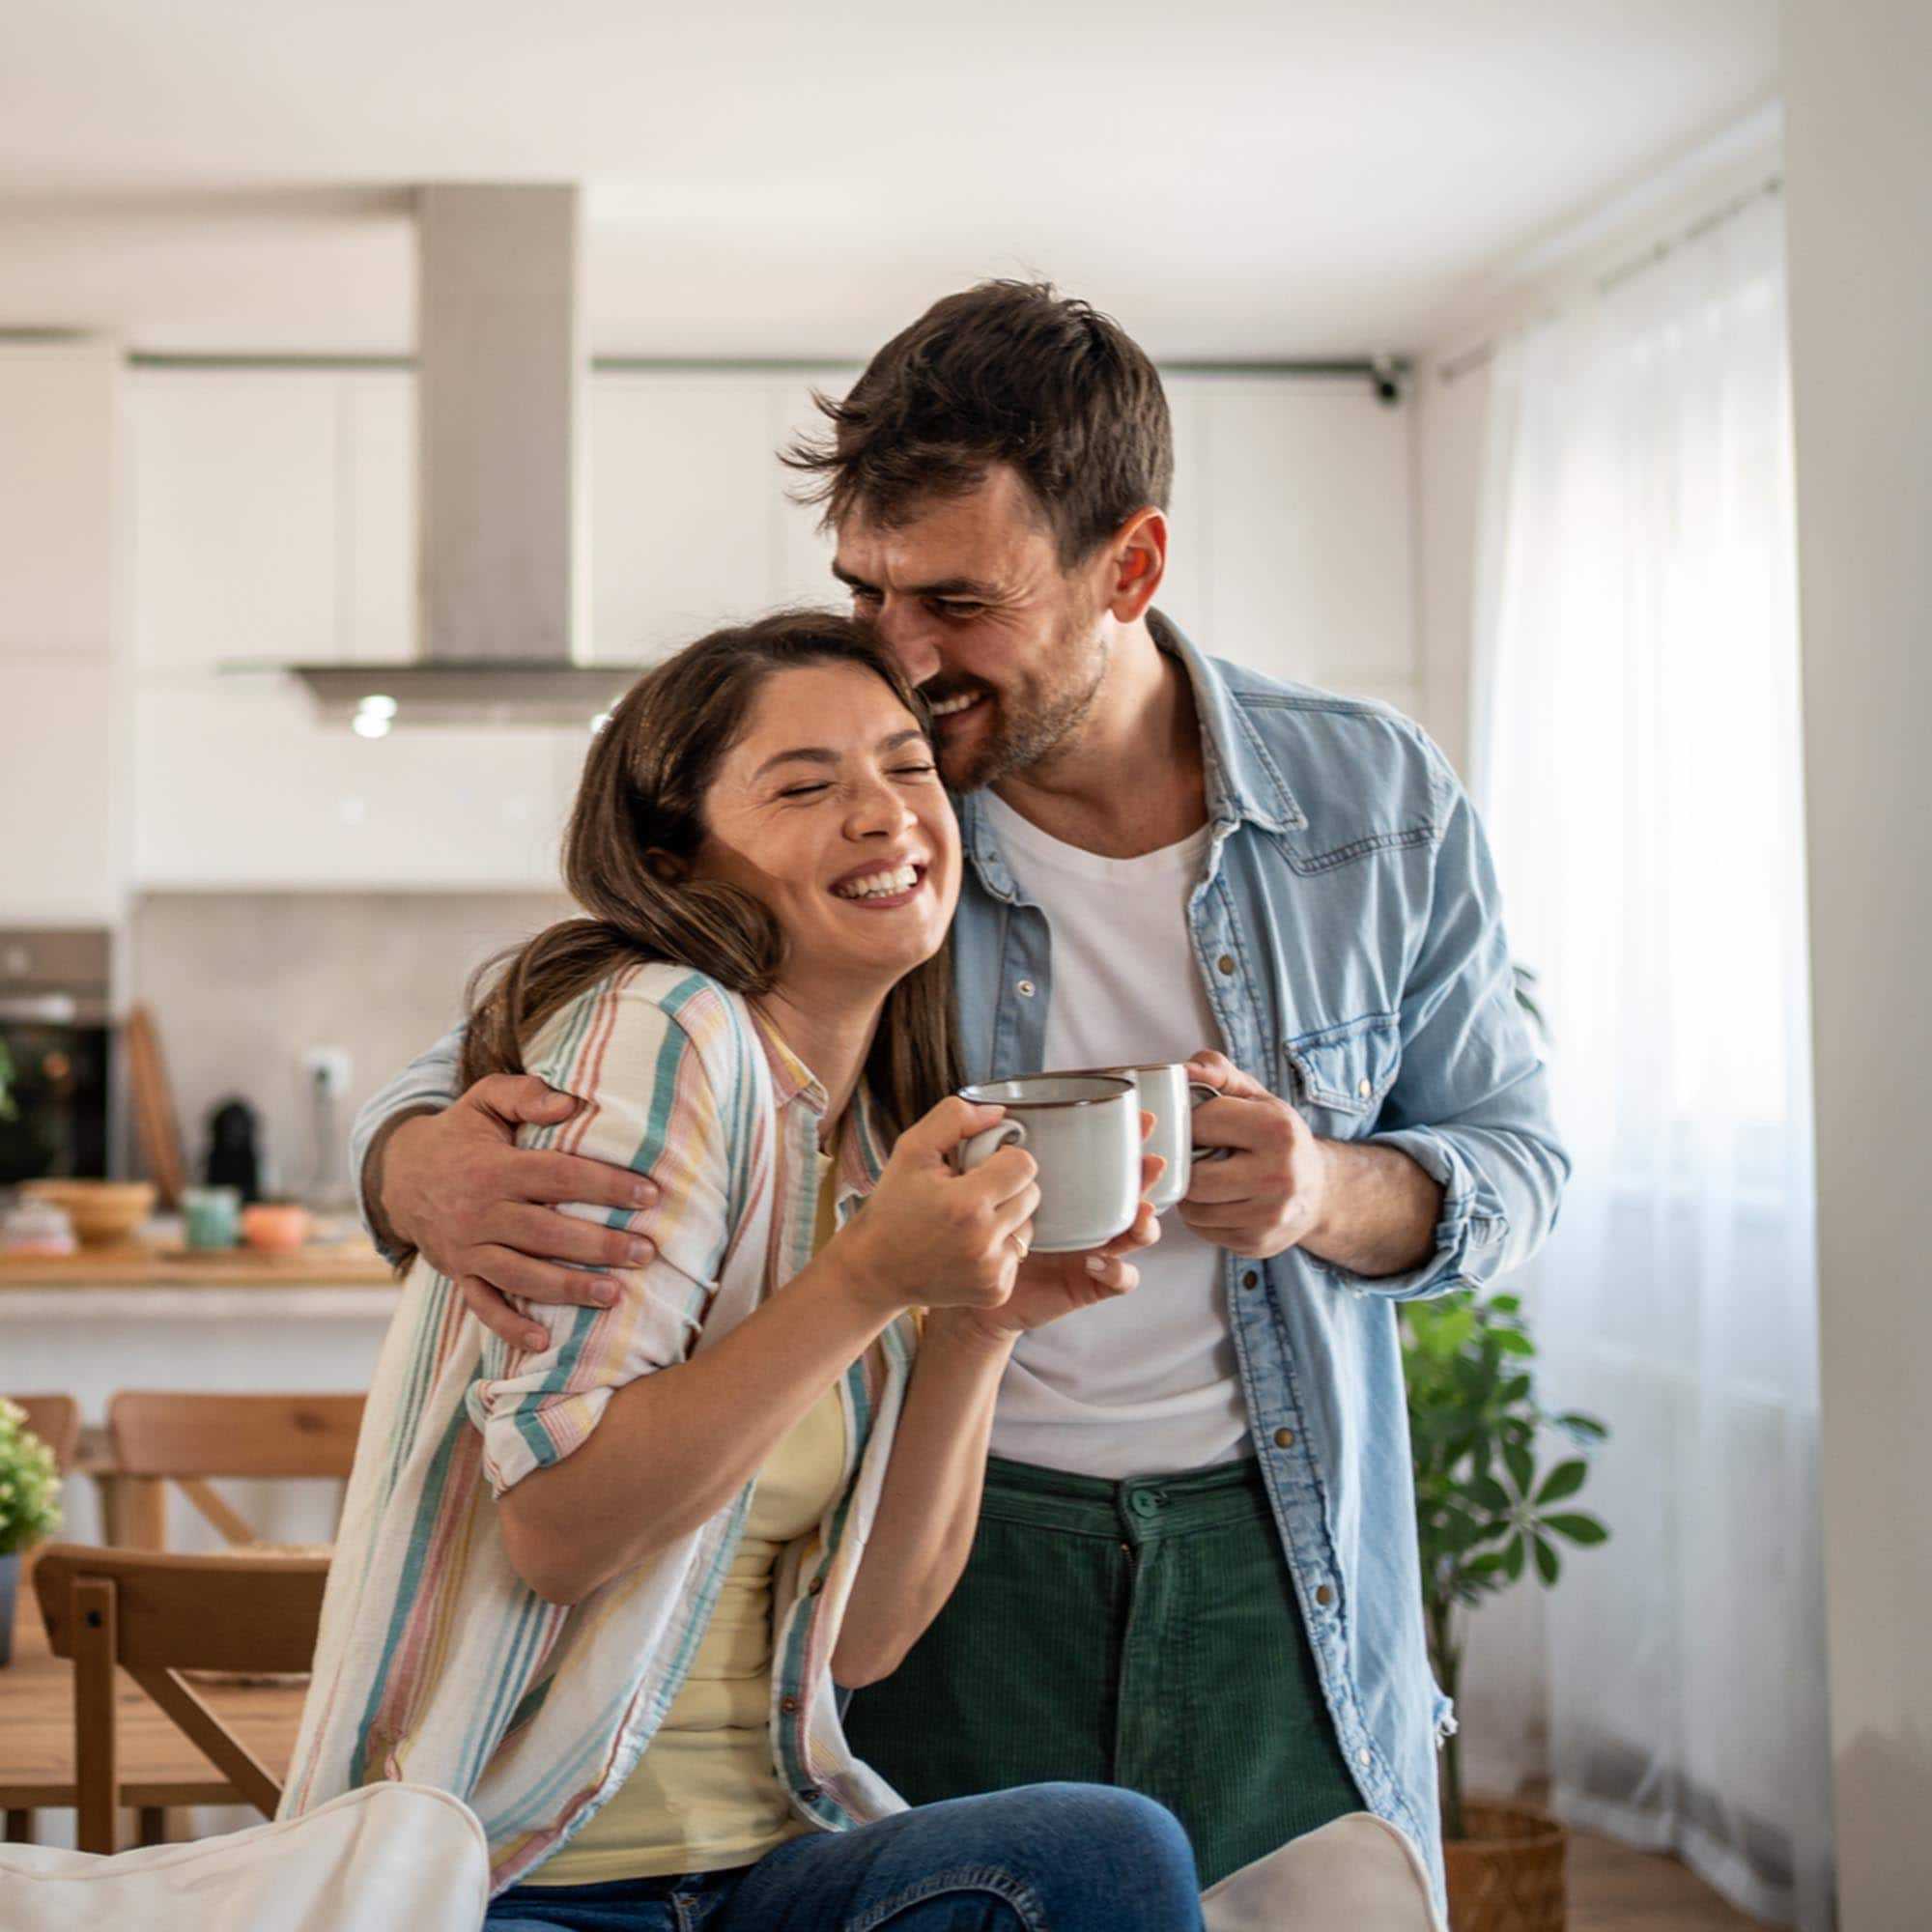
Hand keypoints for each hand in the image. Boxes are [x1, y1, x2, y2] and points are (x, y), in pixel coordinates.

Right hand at [374, 1075, 659, 1351]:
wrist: (398, 1173)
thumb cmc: (460, 1134)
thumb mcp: (485, 1099)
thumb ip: (525, 1095)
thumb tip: (570, 1104)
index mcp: (495, 1168)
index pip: (559, 1176)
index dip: (606, 1185)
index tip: (650, 1194)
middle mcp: (480, 1211)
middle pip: (546, 1232)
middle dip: (600, 1244)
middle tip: (646, 1252)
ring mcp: (467, 1248)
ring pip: (520, 1274)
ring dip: (568, 1288)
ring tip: (614, 1296)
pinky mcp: (458, 1274)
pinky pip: (482, 1305)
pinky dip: (510, 1326)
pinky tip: (545, 1343)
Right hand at [833, 1097, 1039, 1316]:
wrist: (875, 1270)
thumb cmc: (893, 1205)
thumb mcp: (911, 1150)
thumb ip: (954, 1118)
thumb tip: (999, 1114)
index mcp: (966, 1204)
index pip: (1024, 1165)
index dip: (1003, 1159)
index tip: (978, 1168)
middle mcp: (984, 1242)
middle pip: (1032, 1194)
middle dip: (1007, 1188)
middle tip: (971, 1194)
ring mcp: (992, 1271)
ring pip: (1028, 1226)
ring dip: (1007, 1219)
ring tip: (970, 1222)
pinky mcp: (996, 1291)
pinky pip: (1018, 1256)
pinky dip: (1000, 1248)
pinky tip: (969, 1248)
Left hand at [946, 1138, 1164, 1342]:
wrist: (974, 1288)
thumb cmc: (984, 1234)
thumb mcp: (992, 1191)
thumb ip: (995, 1157)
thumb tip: (995, 1116)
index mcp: (1072, 1192)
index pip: (1109, 1163)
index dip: (1130, 1141)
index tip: (1141, 1119)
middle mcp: (1089, 1220)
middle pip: (1134, 1194)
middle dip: (1148, 1177)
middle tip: (1152, 1162)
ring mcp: (1095, 1251)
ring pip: (1137, 1237)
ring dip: (1145, 1225)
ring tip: (1140, 1214)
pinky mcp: (1090, 1284)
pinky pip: (1120, 1280)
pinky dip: (1117, 1271)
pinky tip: (1097, 1261)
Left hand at [1179, 1050, 1332, 1259]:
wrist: (1319, 1188)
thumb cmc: (1277, 1137)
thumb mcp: (1255, 1096)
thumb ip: (1218, 1072)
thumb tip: (1184, 1069)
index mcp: (1278, 1131)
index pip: (1200, 1124)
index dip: (1190, 1124)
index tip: (1199, 1125)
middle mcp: (1280, 1175)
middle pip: (1194, 1178)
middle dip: (1188, 1166)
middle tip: (1198, 1157)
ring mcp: (1272, 1216)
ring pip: (1194, 1210)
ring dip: (1191, 1194)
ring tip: (1209, 1177)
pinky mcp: (1260, 1243)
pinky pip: (1204, 1232)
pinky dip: (1202, 1217)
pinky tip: (1220, 1201)